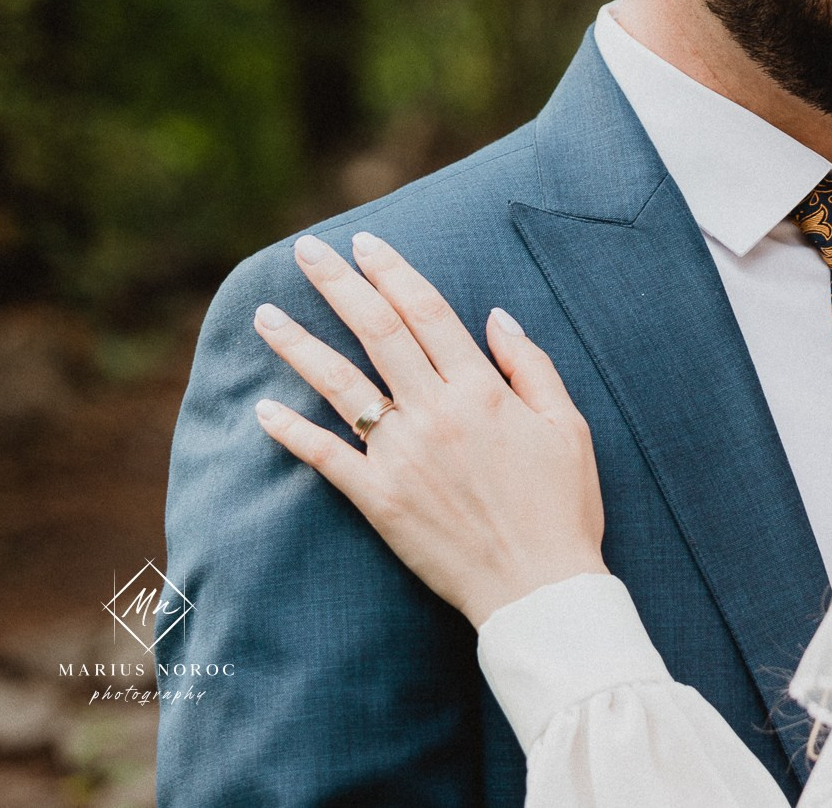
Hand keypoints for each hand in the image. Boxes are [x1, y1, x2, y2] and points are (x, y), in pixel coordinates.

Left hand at [251, 231, 607, 627]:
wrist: (539, 587)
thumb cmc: (564, 506)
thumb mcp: (568, 426)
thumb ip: (531, 366)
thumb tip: (496, 317)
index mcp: (483, 390)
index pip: (428, 313)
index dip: (395, 273)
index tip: (367, 244)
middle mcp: (436, 413)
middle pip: (378, 333)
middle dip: (339, 285)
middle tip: (307, 250)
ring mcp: (402, 456)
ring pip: (340, 386)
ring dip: (299, 345)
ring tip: (264, 314)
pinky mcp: (380, 500)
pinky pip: (327, 457)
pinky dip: (291, 432)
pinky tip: (263, 408)